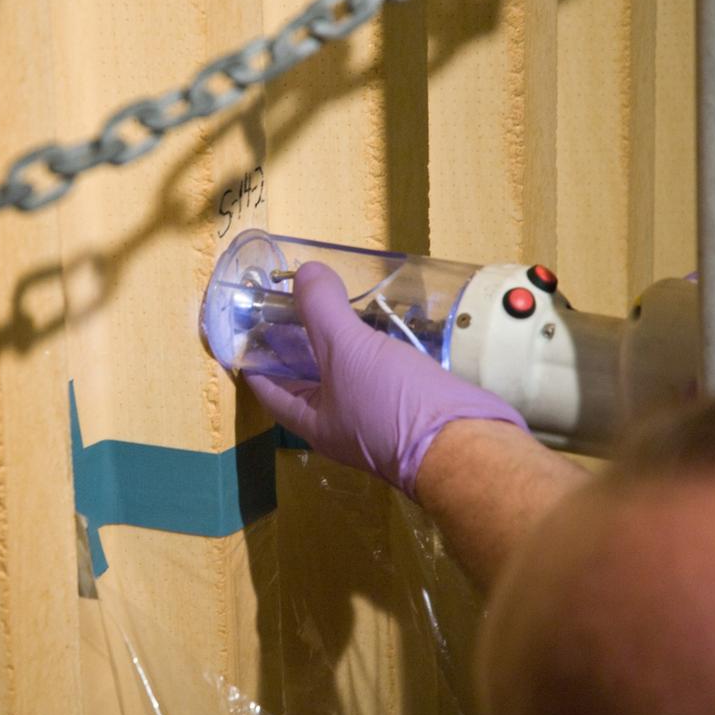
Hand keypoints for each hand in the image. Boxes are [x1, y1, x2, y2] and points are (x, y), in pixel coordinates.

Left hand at [244, 262, 526, 497]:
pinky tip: (385, 322)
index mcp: (313, 420)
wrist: (465, 441)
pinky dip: (381, 347)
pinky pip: (386, 372)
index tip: (249, 329)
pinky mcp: (412, 404)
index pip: (270, 389)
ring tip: (339, 302)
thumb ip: (321, 309)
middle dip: (303, 343)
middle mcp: (342, 421)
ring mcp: (379, 414)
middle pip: (311, 378)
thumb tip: (303, 273)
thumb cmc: (391, 403)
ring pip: (352, 373)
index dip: (256, 360)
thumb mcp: (346, 350)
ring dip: (346, 342)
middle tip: (297, 302)